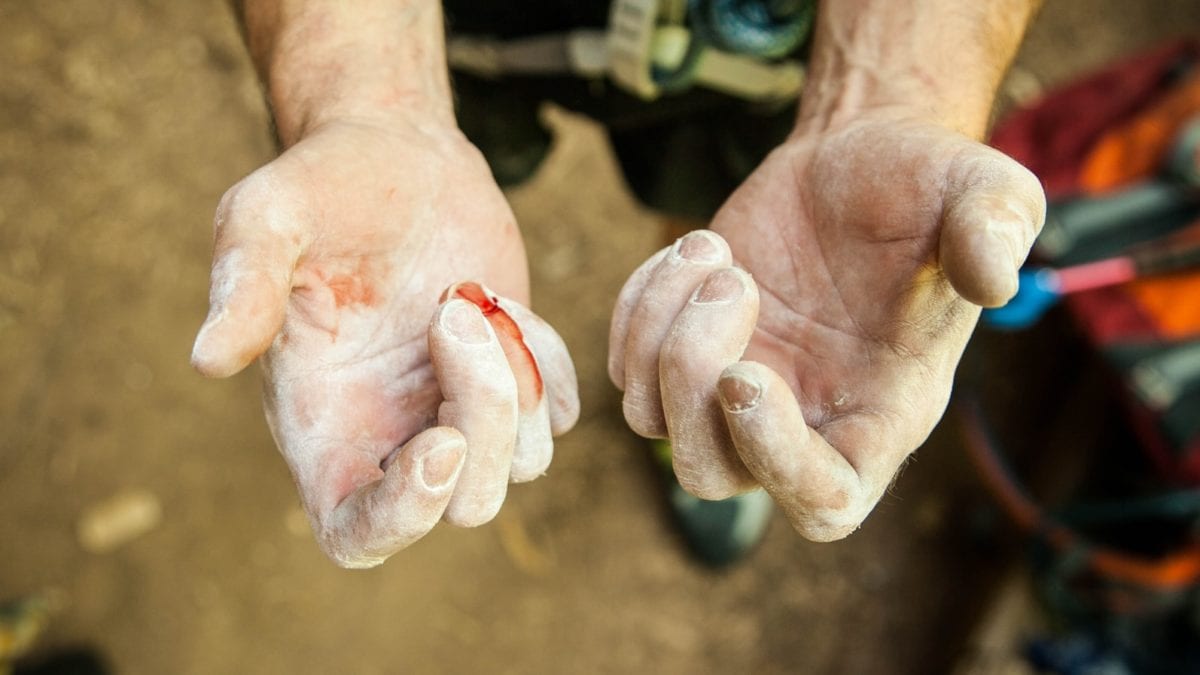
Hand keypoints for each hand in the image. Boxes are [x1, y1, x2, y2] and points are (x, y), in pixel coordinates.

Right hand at [192, 116, 578, 566]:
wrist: (397, 154)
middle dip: (483, 418)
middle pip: (467, 504)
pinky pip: (557, 416)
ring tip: (469, 298)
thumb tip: (206, 360)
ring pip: (523, 465)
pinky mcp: (510, 378)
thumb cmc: (321, 186)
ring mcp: (457, 409)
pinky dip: (550, 367)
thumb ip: (244, 288)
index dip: (403, 519)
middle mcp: (393, 434)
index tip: (440, 442)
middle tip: (451, 314)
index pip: (360, 535)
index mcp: (324, 424)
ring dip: (516, 384)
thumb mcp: (267, 219)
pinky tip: (505, 304)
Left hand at [609, 112, 1043, 539]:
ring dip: (660, 333)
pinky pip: (627, 367)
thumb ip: (997, 229)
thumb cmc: (926, 184)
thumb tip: (991, 280)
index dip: (775, 462)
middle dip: (692, 381)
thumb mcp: (983, 191)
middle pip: (708, 474)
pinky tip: (693, 251)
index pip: (823, 502)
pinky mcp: (686, 348)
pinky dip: (638, 309)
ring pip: (652, 422)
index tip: (747, 374)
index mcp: (881, 412)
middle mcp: (803, 417)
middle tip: (733, 283)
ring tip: (712, 253)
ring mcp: (737, 386)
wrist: (857, 155)